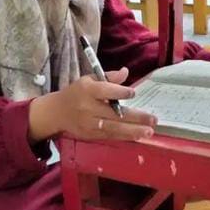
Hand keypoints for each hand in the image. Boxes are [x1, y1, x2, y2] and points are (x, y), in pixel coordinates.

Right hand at [28, 67, 156, 142]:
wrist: (56, 112)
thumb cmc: (77, 92)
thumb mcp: (89, 79)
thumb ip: (109, 76)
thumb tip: (126, 72)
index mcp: (87, 90)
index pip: (105, 91)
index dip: (120, 92)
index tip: (133, 93)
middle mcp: (88, 108)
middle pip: (114, 113)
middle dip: (135, 117)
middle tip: (152, 119)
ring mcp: (89, 123)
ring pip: (113, 128)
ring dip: (133, 131)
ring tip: (149, 132)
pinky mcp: (90, 135)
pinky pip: (110, 136)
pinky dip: (124, 136)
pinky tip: (137, 136)